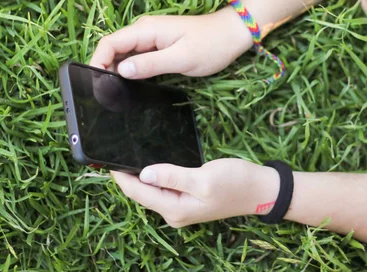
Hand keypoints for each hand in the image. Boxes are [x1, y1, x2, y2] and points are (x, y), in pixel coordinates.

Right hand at [90, 7, 252, 78]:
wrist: (232, 34)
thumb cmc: (211, 45)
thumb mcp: (181, 58)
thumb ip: (151, 64)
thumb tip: (121, 71)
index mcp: (146, 30)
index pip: (109, 43)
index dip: (97, 62)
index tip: (93, 83)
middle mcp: (144, 31)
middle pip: (113, 49)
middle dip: (104, 68)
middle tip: (104, 94)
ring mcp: (151, 38)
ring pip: (124, 54)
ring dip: (117, 71)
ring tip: (115, 93)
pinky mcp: (159, 46)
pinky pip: (138, 58)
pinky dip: (131, 70)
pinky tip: (132, 86)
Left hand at [111, 159, 279, 226]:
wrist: (261, 190)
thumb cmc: (235, 183)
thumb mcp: (203, 178)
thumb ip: (172, 176)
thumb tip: (144, 174)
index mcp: (175, 209)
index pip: (139, 193)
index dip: (121, 177)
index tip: (105, 160)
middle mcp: (174, 212)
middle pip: (142, 194)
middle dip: (126, 177)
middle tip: (111, 155)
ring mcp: (182, 207)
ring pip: (152, 191)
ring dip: (139, 177)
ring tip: (126, 157)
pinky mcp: (189, 198)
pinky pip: (164, 188)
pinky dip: (155, 176)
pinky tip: (150, 166)